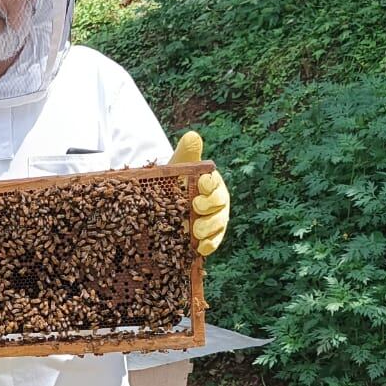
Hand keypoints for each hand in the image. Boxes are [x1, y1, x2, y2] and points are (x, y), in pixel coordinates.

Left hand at [169, 132, 229, 256]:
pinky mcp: (208, 237)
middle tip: (196, 207)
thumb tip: (192, 136)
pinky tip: (201, 250)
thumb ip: (187, 152)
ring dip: (210, 229)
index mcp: (212, 184)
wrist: (166, 200)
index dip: (210, 184)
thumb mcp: (179, 166)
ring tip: (197, 232)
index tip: (201, 183)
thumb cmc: (176, 180)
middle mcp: (217, 203)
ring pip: (218, 225)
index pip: (215, 183)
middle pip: (219, 206)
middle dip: (210, 207)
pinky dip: (209, 246)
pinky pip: (213, 242)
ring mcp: (214, 221)